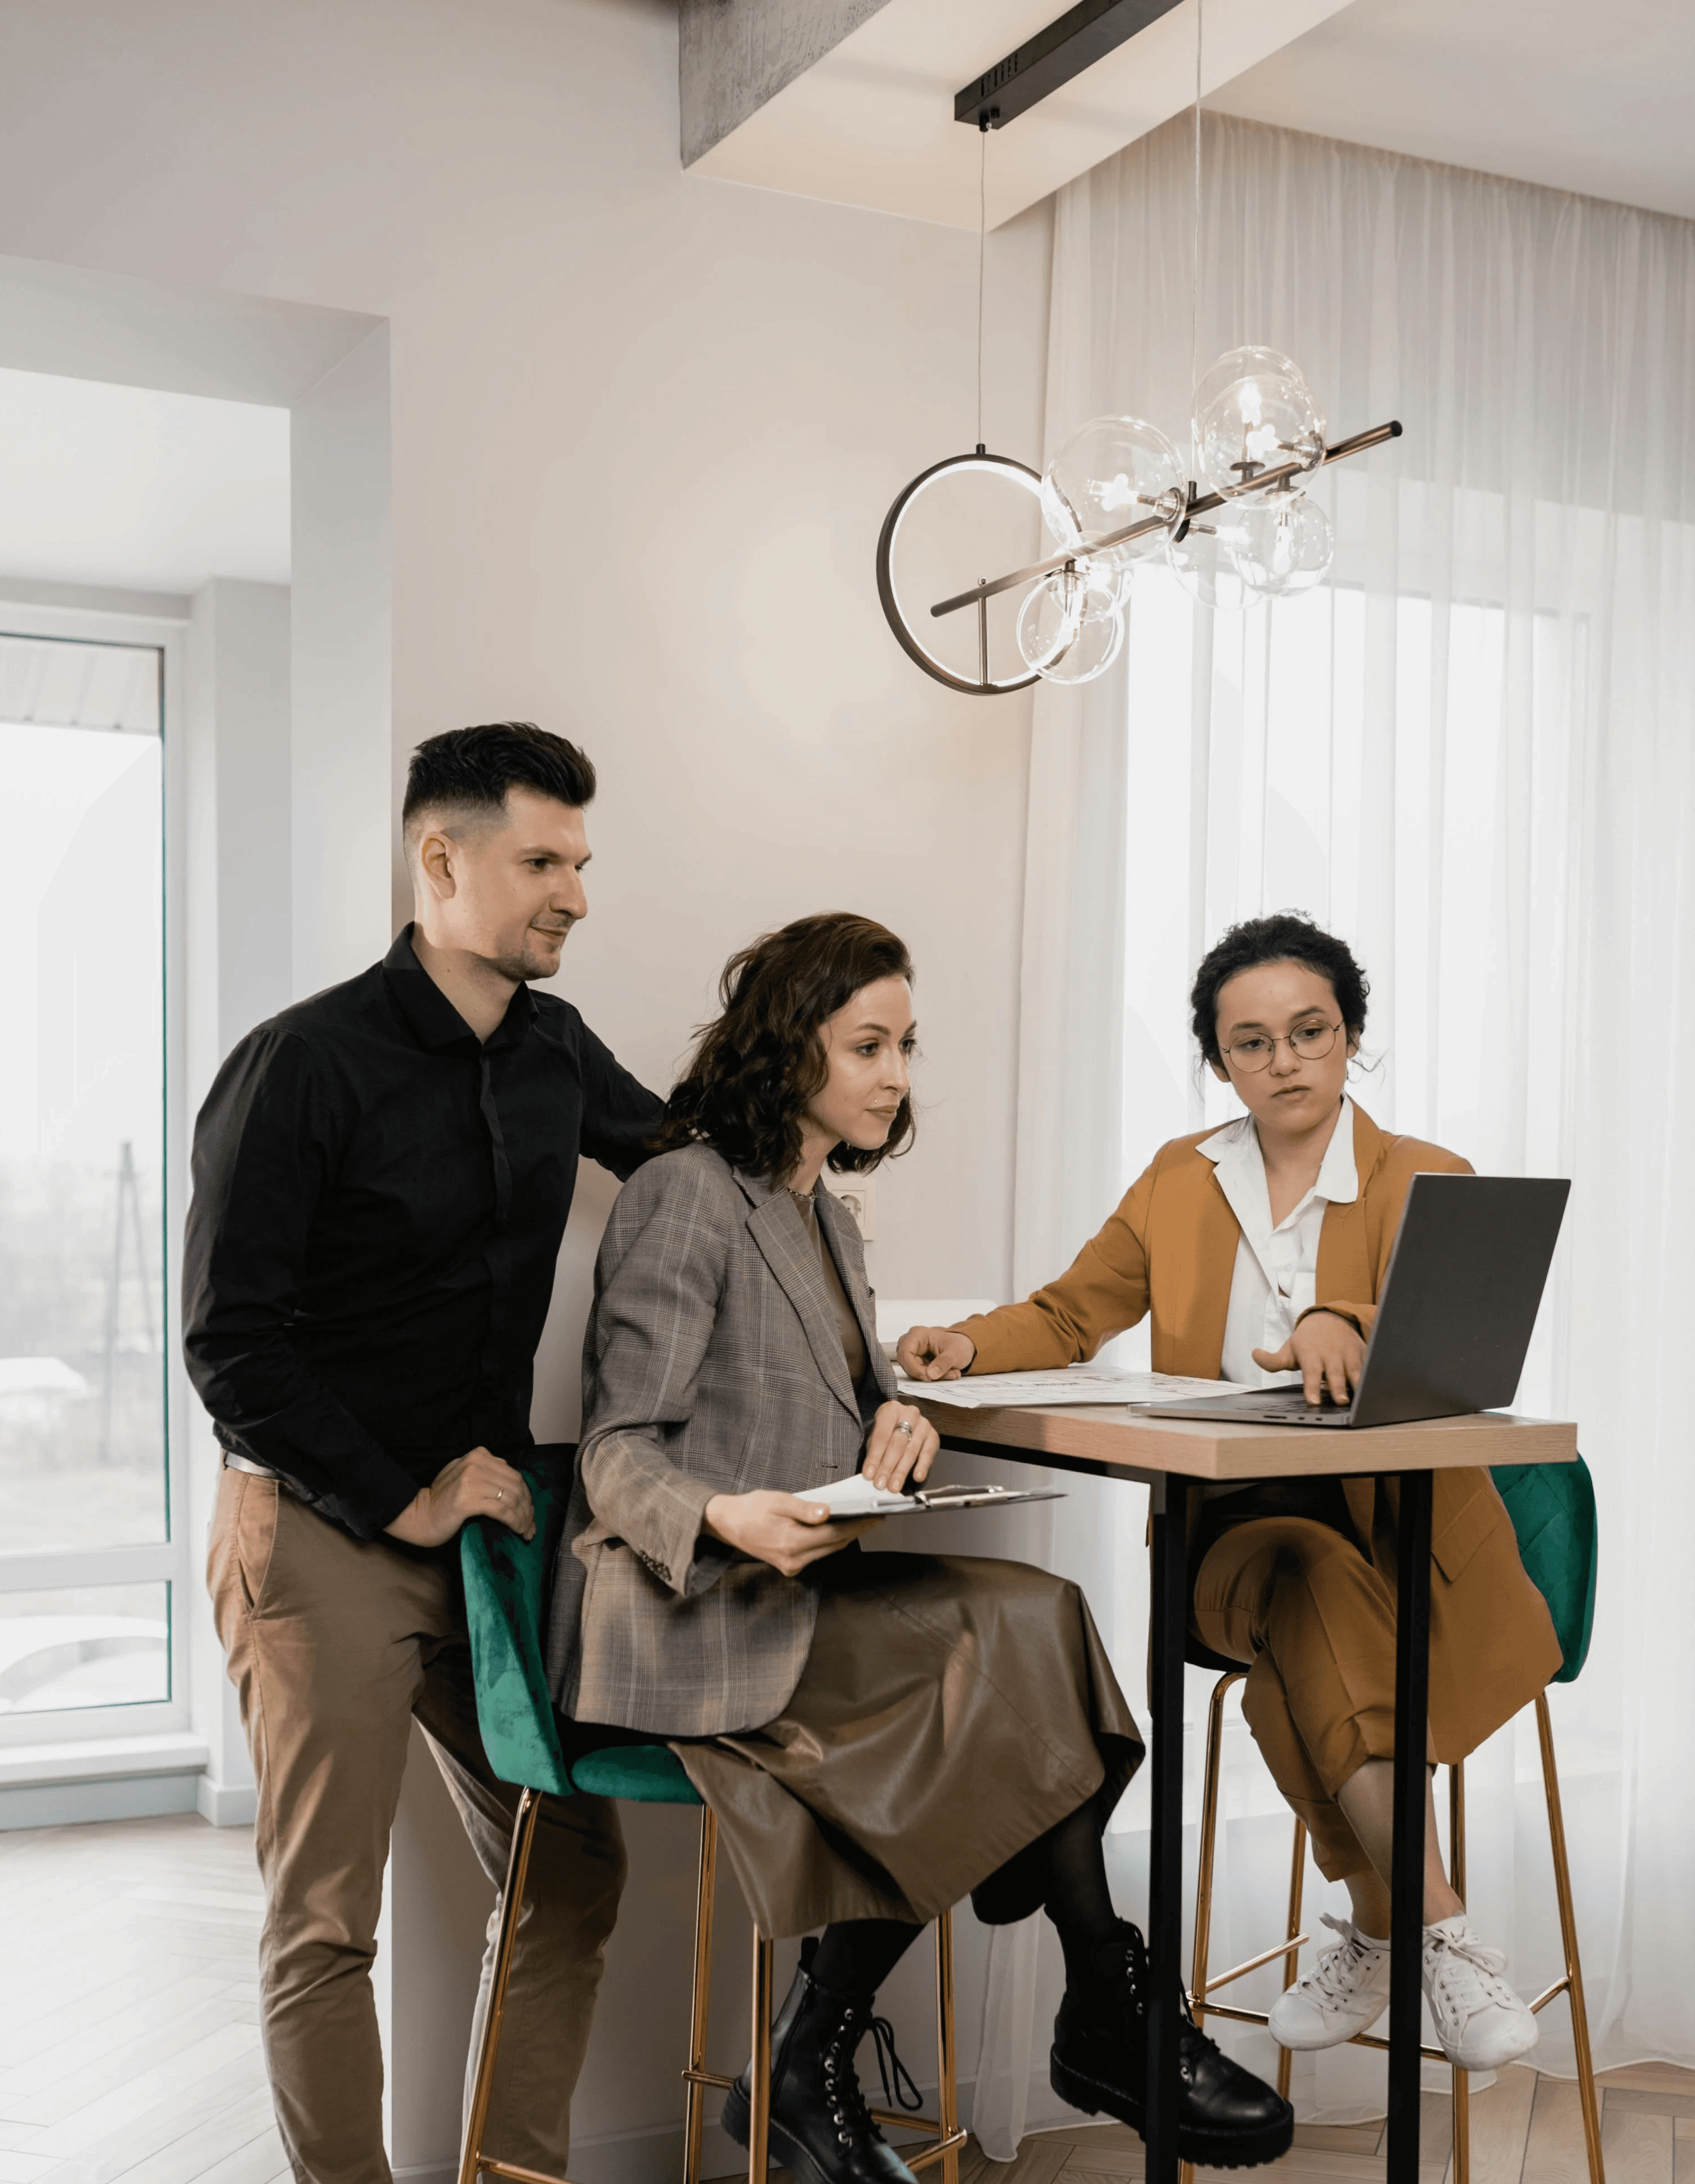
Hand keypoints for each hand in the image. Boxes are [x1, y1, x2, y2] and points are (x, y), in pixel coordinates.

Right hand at [384, 1446, 535, 1548]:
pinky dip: (514, 1521)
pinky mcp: (468, 1500)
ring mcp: (472, 1480)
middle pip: (516, 1486)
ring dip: (524, 1518)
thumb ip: (488, 1473)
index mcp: (479, 1455)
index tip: (530, 1512)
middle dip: (528, 1508)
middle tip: (531, 1526)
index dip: (526, 1495)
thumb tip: (516, 1485)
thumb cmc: (443, 1500)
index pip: (514, 1475)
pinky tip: (518, 1530)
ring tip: (526, 1531)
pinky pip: (501, 1510)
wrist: (419, 1516)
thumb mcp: (465, 1476)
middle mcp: (476, 1463)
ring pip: (511, 1499)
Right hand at [702, 1490, 878, 1576]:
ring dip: (845, 1537)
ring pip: (828, 1551)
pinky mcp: (790, 1566)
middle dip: (856, 1531)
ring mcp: (792, 1566)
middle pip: (834, 1545)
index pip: (834, 1533)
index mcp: (791, 1541)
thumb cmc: (751, 1508)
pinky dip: (830, 1542)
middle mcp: (793, 1559)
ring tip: (863, 1522)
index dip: (857, 1525)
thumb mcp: (777, 1501)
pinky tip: (839, 1530)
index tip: (875, 1516)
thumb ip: (804, 1509)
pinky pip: (817, 1554)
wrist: (728, 1524)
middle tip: (875, 1517)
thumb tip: (828, 1512)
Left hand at [861, 1400, 939, 1492]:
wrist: (903, 1422)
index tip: (869, 1474)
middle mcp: (909, 1413)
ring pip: (911, 1450)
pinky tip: (917, 1477)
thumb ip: (874, 1453)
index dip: (875, 1457)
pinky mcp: (933, 1435)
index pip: (881, 1436)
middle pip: (897, 1444)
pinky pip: (928, 1453)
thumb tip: (871, 1474)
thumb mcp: (876, 1437)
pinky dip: (922, 1466)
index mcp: (891, 1410)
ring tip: (894, 1486)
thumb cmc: (887, 1431)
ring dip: (901, 1471)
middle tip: (881, 1483)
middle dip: (887, 1466)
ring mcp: (924, 1424)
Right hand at [896, 1326, 975, 1380]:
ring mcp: (913, 1354)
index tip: (927, 1377)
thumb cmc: (958, 1345)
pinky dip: (935, 1377)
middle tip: (948, 1374)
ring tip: (953, 1372)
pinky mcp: (917, 1363)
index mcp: (917, 1335)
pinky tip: (949, 1373)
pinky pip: (921, 1375)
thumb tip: (930, 1375)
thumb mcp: (955, 1353)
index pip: (905, 1353)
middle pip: (908, 1364)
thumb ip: (943, 1363)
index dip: (913, 1368)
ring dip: (933, 1376)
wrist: (964, 1347)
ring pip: (915, 1372)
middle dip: (926, 1373)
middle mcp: (911, 1343)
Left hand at [1254, 1311, 1365, 1405]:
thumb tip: (1254, 1355)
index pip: (1310, 1372)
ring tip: (1359, 1399)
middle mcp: (1331, 1354)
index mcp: (1311, 1354)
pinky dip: (1372, 1376)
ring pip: (1355, 1370)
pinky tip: (1374, 1390)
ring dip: (1358, 1384)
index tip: (1313, 1401)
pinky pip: (1370, 1366)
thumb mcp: (1289, 1349)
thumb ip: (1273, 1360)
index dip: (1311, 1387)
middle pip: (1335, 1373)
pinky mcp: (1364, 1354)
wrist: (1331, 1318)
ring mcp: (1349, 1354)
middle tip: (1341, 1401)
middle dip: (1338, 1387)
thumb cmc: (1308, 1341)